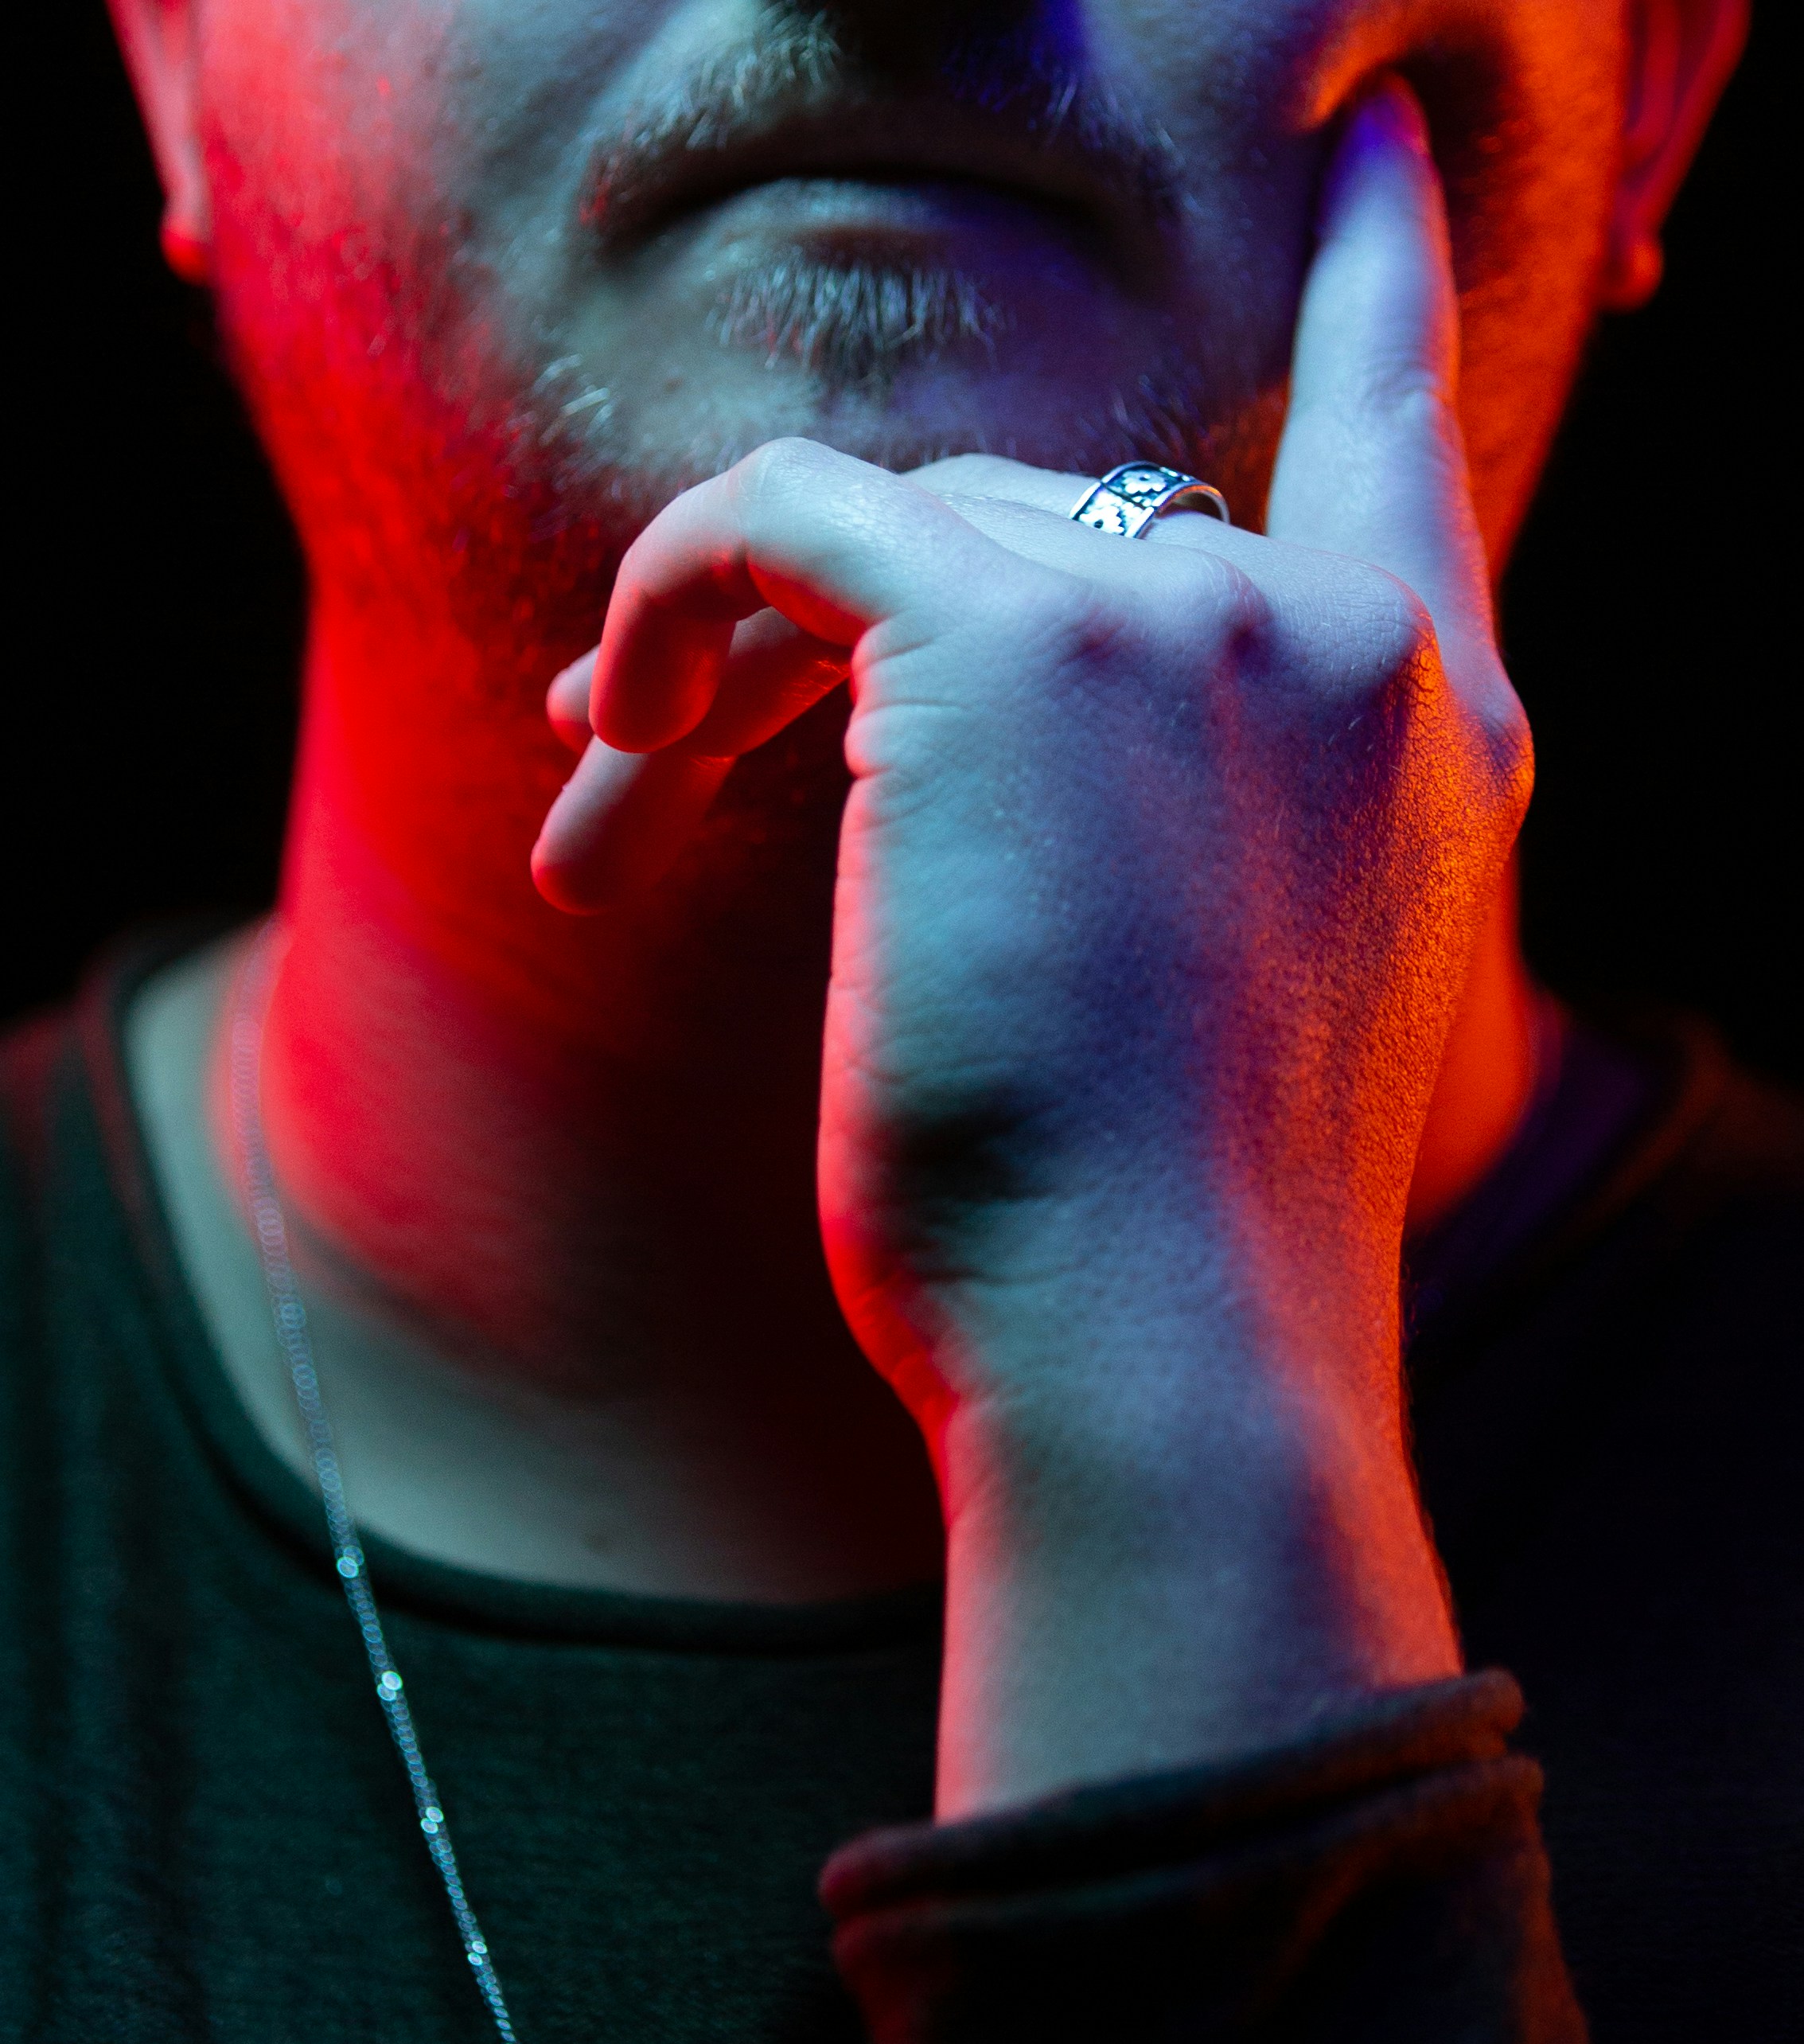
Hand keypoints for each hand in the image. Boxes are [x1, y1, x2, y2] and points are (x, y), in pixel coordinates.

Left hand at [536, 81, 1530, 1813]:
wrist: (1167, 1364)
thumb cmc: (1172, 1248)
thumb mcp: (1236, 1007)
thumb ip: (1197, 826)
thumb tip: (968, 743)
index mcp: (1428, 728)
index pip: (1403, 433)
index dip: (1379, 282)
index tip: (1366, 165)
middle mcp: (1332, 637)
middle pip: (1046, 509)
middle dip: (848, 636)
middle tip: (674, 751)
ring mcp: (1186, 615)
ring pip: (898, 526)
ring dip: (732, 657)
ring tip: (620, 798)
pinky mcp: (1003, 630)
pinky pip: (781, 516)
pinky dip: (677, 598)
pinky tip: (617, 735)